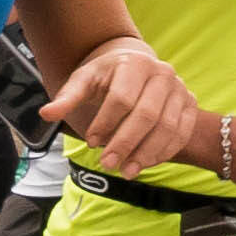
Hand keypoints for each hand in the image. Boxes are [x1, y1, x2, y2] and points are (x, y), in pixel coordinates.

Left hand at [51, 35, 200, 177]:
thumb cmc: (107, 77)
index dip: (106, 123)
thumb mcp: (84, 81)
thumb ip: (67, 98)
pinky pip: (181, 133)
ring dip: (146, 153)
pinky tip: (144, 164)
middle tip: (107, 164)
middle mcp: (163, 73)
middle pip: (147, 115)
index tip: (91, 142)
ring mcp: (180, 89)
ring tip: (126, 172)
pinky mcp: (190, 105)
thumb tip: (46, 114)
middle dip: (126, 143)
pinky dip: (164, 152)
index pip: (122, 98)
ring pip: (167, 127)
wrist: (137, 68)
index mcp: (135, 64)